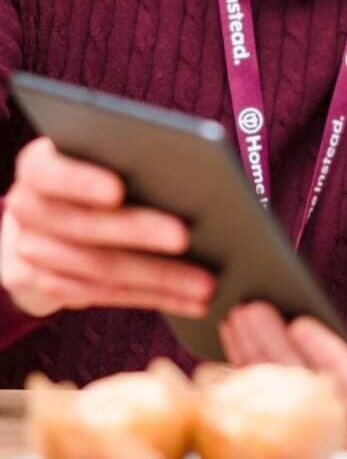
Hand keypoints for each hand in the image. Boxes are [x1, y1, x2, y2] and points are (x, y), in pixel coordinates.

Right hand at [1, 136, 214, 318]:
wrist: (45, 218)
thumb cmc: (93, 174)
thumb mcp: (98, 158)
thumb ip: (127, 160)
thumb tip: (188, 173)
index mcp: (38, 168)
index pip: (51, 172)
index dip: (82, 182)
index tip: (117, 191)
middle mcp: (28, 209)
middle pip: (85, 226)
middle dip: (139, 233)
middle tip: (185, 237)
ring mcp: (33, 252)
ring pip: (101, 270)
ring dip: (159, 278)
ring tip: (206, 282)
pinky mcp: (51, 286)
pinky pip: (107, 296)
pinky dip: (155, 298)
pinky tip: (192, 300)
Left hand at [220, 301, 346, 458]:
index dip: (329, 357)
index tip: (301, 322)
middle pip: (307, 399)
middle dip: (276, 350)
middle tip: (253, 309)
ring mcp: (321, 453)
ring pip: (278, 405)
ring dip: (253, 357)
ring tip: (237, 316)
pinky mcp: (294, 444)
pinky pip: (264, 410)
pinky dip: (245, 373)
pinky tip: (231, 343)